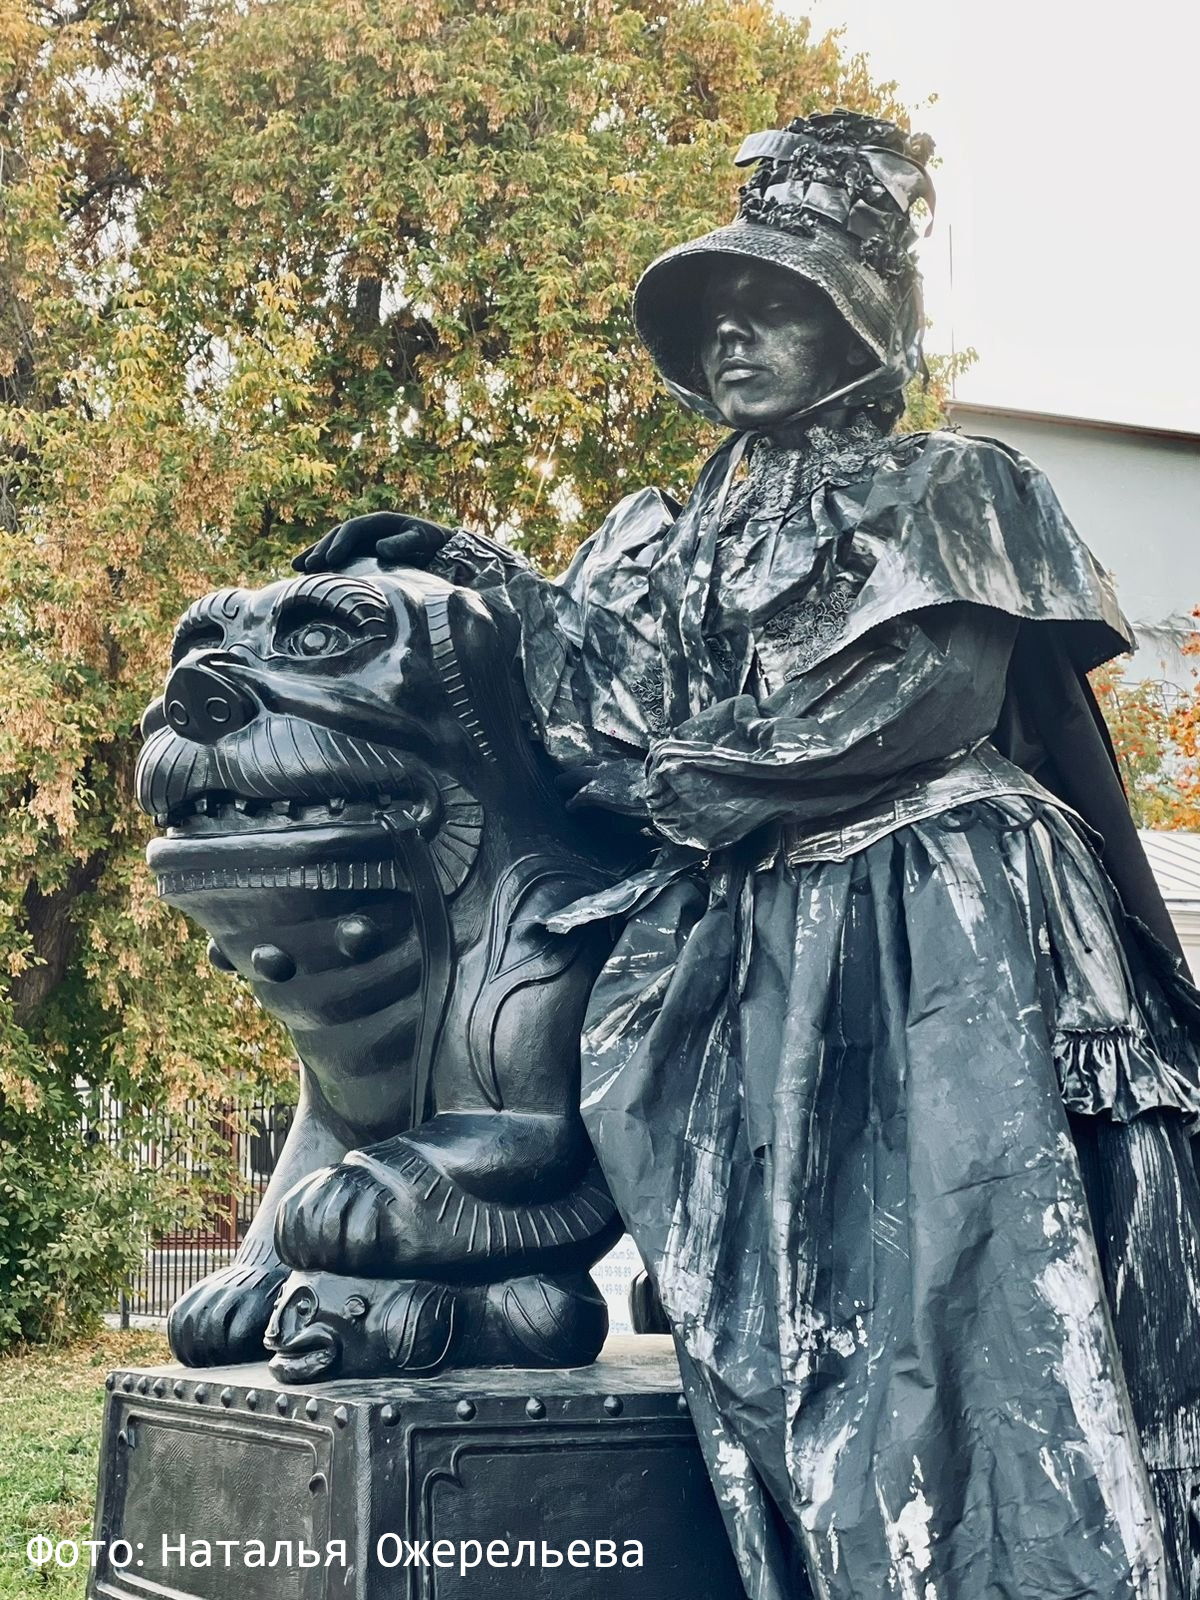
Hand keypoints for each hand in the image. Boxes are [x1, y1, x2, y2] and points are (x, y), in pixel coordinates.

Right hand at [293, 511, 453, 573]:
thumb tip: (379, 548)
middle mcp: (367, 530)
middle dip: (321, 550)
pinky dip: (323, 565)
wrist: (440, 547)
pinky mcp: (362, 554)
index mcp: (379, 522)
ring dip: (315, 556)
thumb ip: (402, 543)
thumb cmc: (431, 542)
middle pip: (337, 536)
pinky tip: (307, 575)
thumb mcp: (421, 539)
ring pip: (332, 546)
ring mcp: (363, 541)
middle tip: (308, 566)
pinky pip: (338, 558)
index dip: (340, 543)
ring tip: (296, 568)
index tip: (330, 560)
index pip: (352, 530)